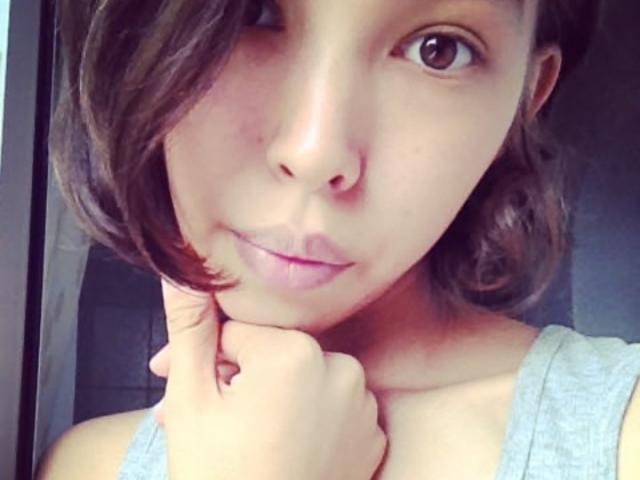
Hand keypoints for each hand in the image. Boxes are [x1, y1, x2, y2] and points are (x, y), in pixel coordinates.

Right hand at [155, 278, 387, 479]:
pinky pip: (329, 412)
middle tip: (200, 418)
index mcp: (298, 352)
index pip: (240, 333)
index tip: (177, 386)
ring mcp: (362, 409)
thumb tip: (182, 273)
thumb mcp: (190, 400)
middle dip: (234, 381)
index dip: (205, 360)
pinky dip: (303, 423)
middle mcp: (342, 371)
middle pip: (273, 358)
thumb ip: (189, 328)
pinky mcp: (372, 441)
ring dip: (267, 402)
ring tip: (238, 439)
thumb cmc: (219, 479)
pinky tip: (275, 451)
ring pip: (300, 384)